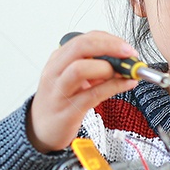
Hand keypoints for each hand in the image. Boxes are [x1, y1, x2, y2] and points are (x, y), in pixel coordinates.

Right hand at [27, 31, 138, 151]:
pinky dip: (114, 86)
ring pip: (80, 68)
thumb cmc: (59, 102)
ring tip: (124, 72)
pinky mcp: (67, 111)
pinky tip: (127, 84)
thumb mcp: (72, 79)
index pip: (84, 39)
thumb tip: (123, 62)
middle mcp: (55, 72)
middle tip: (129, 53)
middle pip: (80, 47)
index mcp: (58, 60)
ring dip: (108, 67)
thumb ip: (94, 68)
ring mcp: (59, 91)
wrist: (40, 130)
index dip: (109, 39)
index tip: (126, 47)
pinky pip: (93, 94)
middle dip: (109, 46)